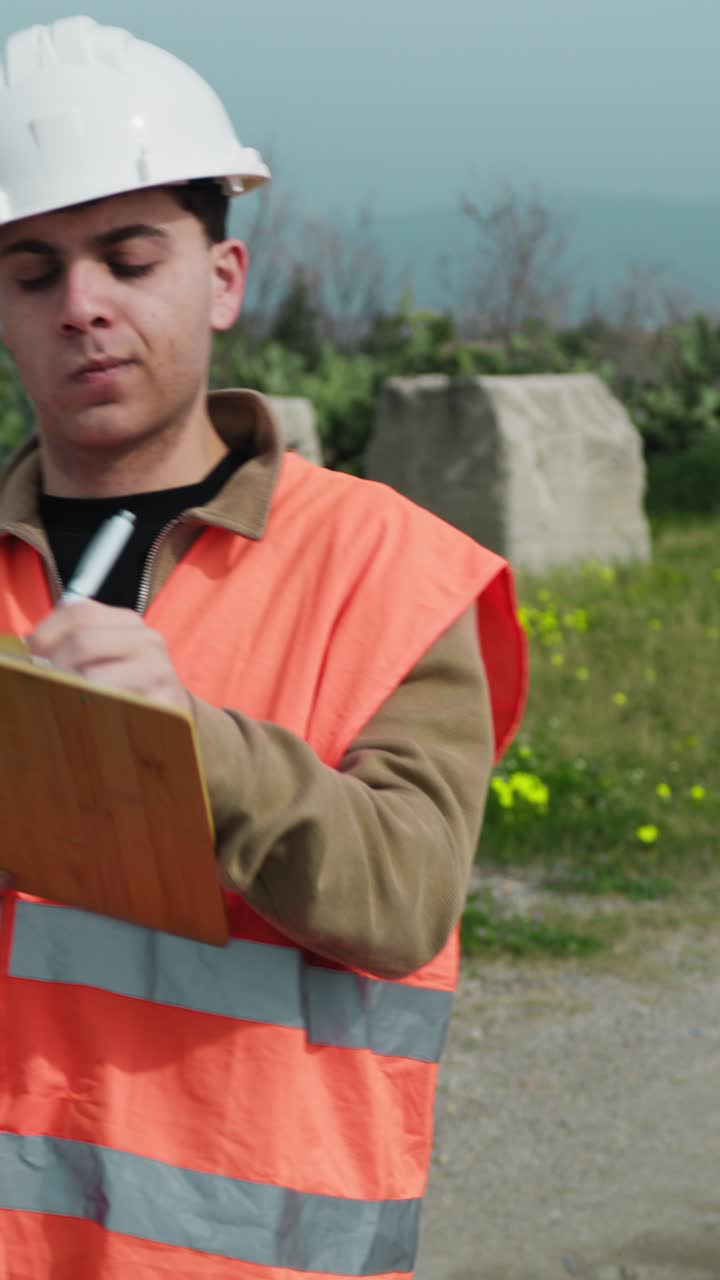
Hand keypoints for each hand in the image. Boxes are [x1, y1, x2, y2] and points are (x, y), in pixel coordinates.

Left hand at [27, 600, 191, 715]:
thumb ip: (72, 643)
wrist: (172, 709)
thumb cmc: (126, 681)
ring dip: (67, 690)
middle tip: (40, 682)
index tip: (31, 654)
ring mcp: (157, 670)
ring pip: (93, 676)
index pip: (79, 612)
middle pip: (83, 641)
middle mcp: (147, 640)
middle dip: (52, 664)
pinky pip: (112, 707)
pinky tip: (84, 715)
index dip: (46, 632)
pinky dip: (90, 711)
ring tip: (59, 699)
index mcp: (128, 621)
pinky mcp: (162, 702)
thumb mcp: (104, 652)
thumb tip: (28, 648)